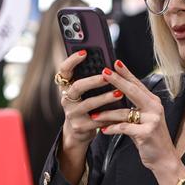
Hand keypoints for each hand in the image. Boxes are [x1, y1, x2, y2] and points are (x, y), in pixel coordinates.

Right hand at [54, 50, 124, 183]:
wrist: (78, 132)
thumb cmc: (86, 106)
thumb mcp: (84, 93)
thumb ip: (91, 79)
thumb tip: (111, 63)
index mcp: (67, 87)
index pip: (64, 70)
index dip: (72, 60)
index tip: (84, 52)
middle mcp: (66, 99)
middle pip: (77, 86)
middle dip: (93, 80)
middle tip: (107, 75)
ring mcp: (72, 113)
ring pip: (89, 104)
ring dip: (105, 98)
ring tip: (119, 93)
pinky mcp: (80, 126)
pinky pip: (98, 120)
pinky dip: (110, 115)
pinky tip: (120, 112)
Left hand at [94, 60, 183, 184]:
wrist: (164, 158)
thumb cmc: (151, 138)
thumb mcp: (144, 119)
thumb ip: (134, 107)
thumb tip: (117, 94)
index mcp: (153, 102)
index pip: (138, 84)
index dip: (126, 73)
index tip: (115, 63)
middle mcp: (154, 107)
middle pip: (133, 91)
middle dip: (117, 81)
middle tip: (103, 72)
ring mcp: (152, 119)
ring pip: (124, 112)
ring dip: (107, 114)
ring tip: (94, 115)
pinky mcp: (146, 133)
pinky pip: (124, 128)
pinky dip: (112, 129)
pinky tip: (103, 130)